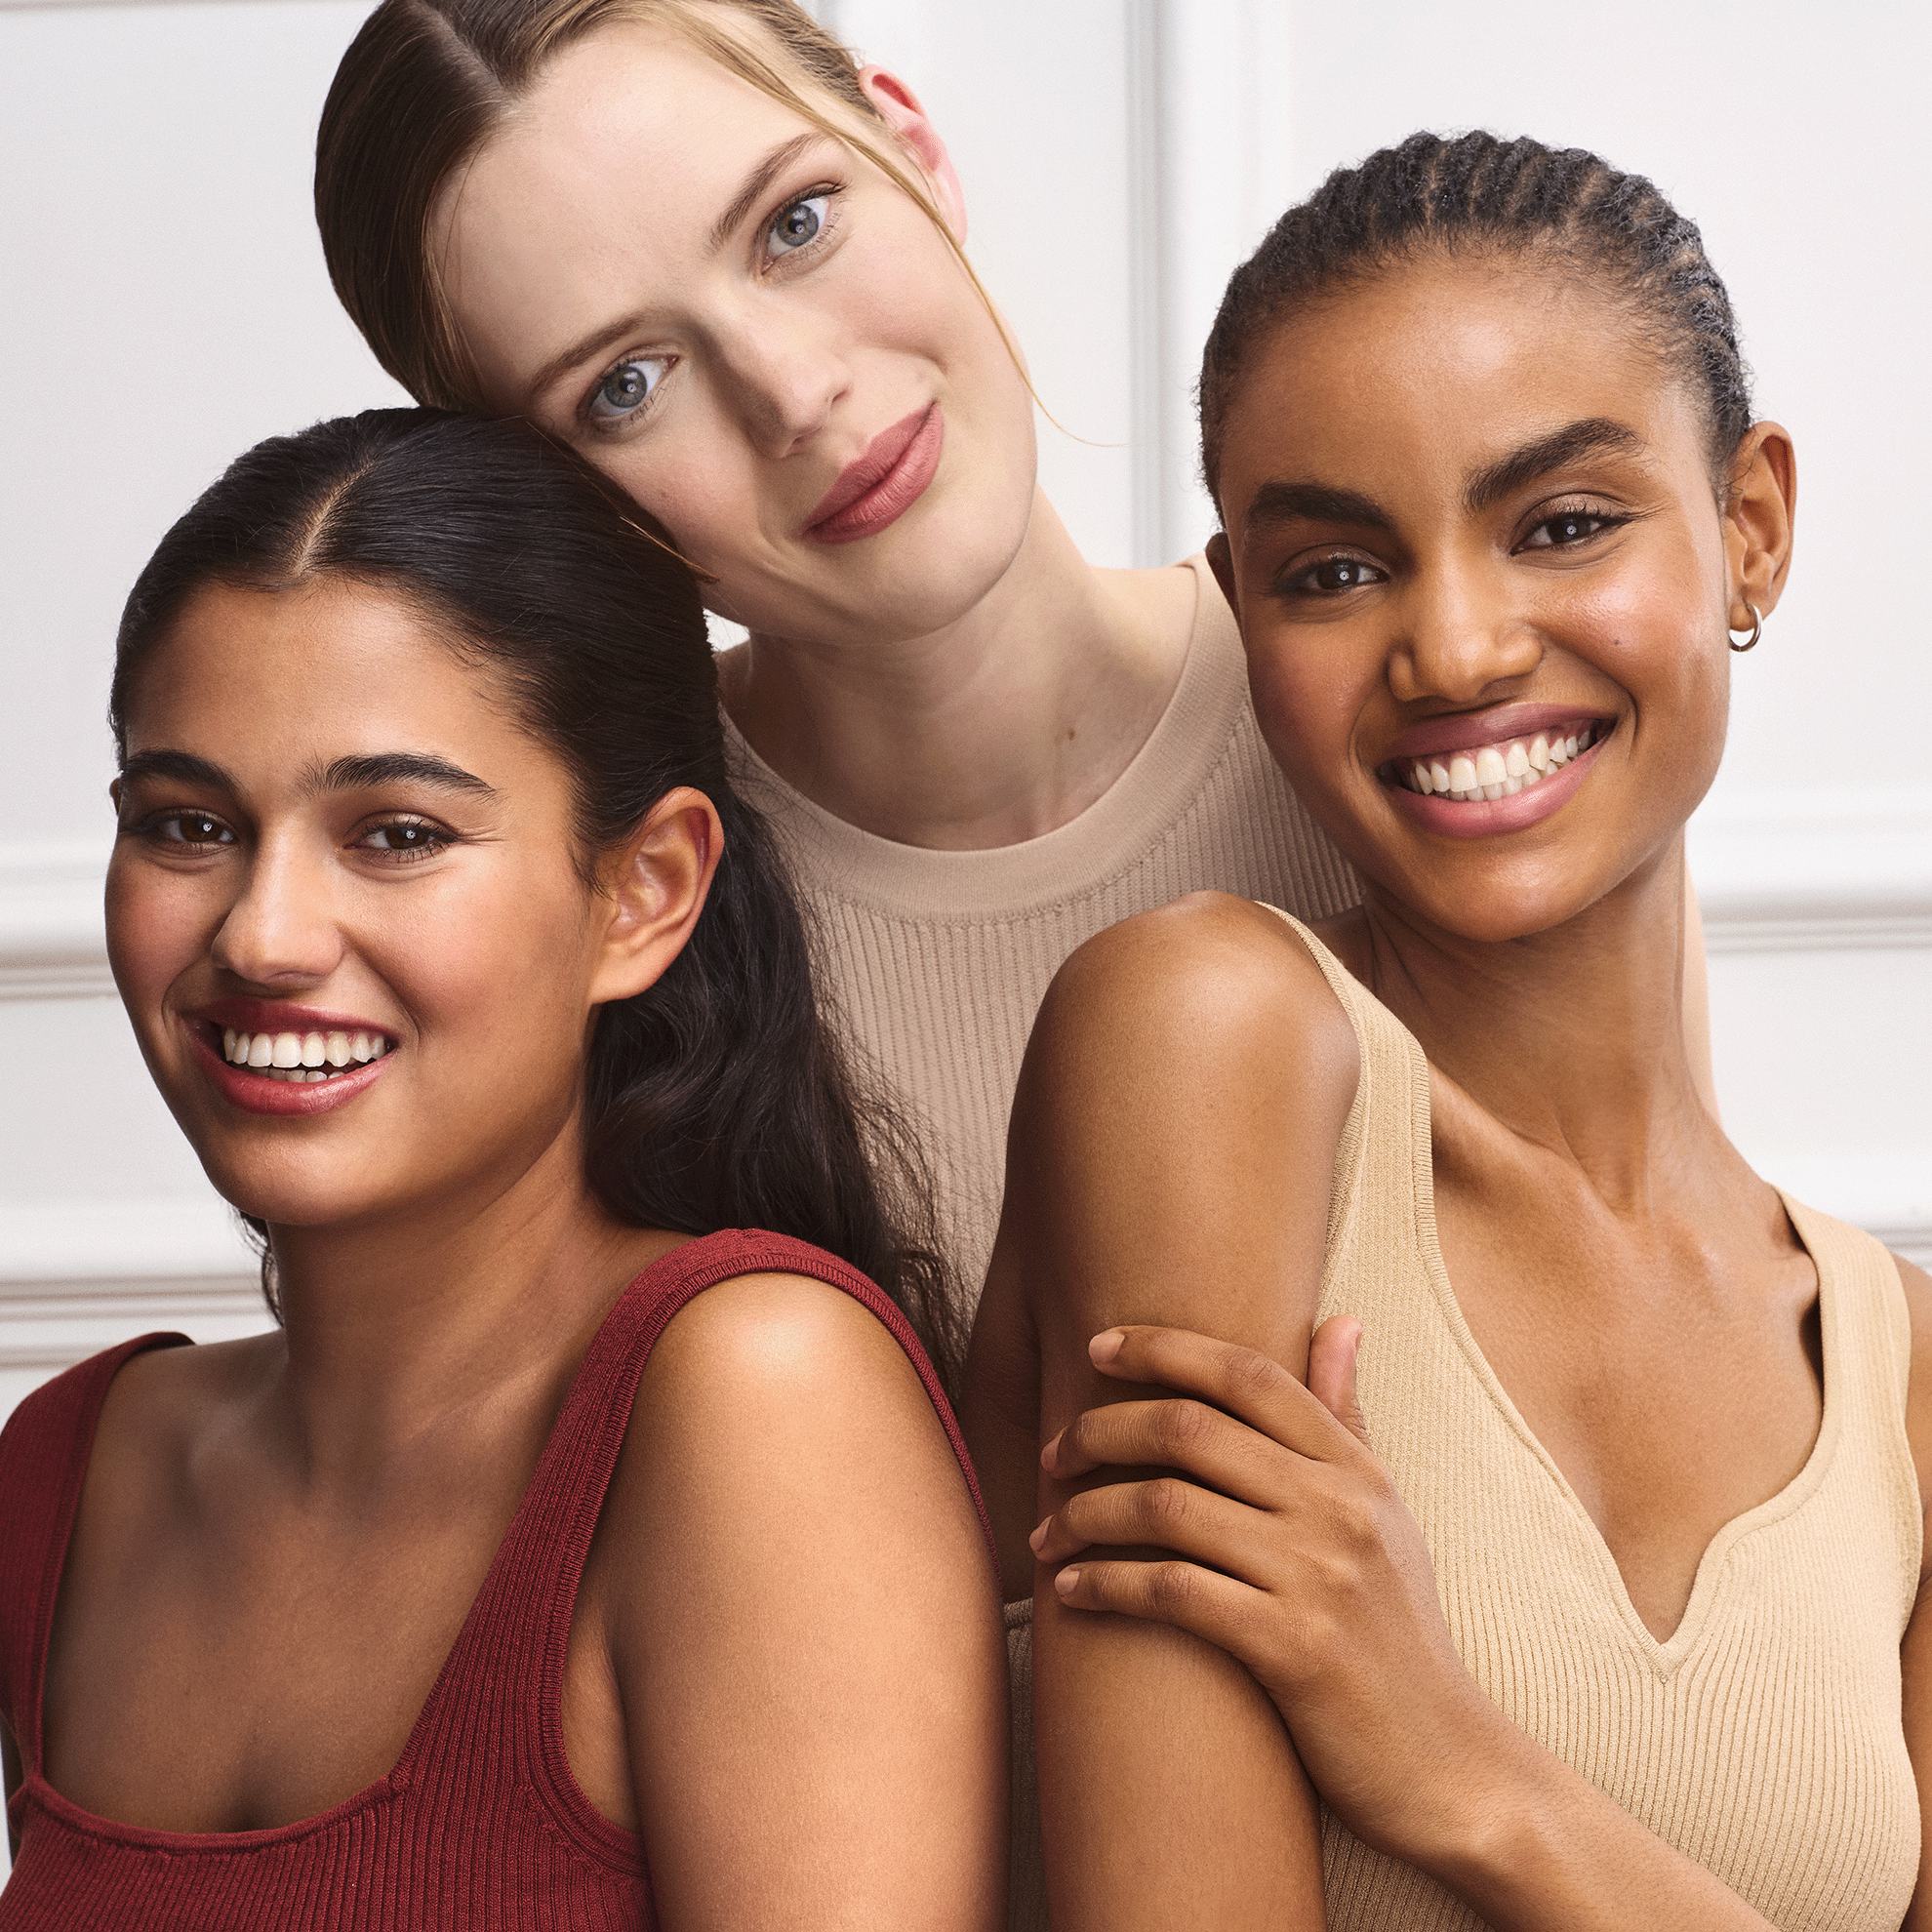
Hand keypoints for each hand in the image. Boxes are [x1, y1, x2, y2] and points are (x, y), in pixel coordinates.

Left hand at [1033, 1318, 1505, 1864]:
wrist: (1451, 1766)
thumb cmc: (1401, 1635)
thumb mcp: (1388, 1516)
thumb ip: (1349, 1419)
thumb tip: (1339, 1319)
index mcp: (1356, 1469)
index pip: (1248, 1373)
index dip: (1164, 1347)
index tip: (1097, 1347)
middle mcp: (1339, 1508)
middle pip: (1190, 1429)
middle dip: (1102, 1431)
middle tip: (1054, 1454)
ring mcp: (1318, 1576)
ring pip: (1167, 1506)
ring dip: (1086, 1512)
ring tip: (1047, 1530)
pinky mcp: (1293, 1649)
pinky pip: (1172, 1591)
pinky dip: (1106, 1584)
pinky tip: (1070, 1589)